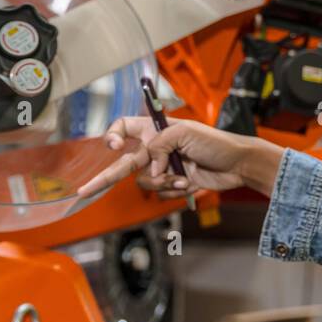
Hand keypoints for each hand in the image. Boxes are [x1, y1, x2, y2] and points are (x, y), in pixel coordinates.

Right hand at [75, 117, 278, 198]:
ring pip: (146, 183)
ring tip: (187, 175)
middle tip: (83, 191)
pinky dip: (176, 190)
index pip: (125, 127)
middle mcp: (156, 149)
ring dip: (166, 182)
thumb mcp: (186, 133)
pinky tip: (191, 183)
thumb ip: (161, 145)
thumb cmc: (215, 142)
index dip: (114, 135)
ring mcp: (163, 169)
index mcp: (156, 130)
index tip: (114, 146)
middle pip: (123, 164)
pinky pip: (162, 194)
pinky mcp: (173, 185)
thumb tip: (151, 167)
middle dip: (104, 178)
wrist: (238, 165)